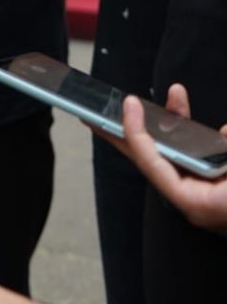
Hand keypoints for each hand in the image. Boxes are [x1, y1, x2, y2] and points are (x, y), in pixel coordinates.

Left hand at [119, 85, 226, 231]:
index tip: (128, 103)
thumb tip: (223, 136)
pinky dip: (184, 130)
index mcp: (195, 202)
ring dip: (155, 123)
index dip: (136, 131)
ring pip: (166, 151)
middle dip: (120, 134)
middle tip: (90, 113)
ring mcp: (199, 192)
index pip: (152, 163)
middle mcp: (192, 199)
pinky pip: (186, 153)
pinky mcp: (208, 185)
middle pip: (147, 159)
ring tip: (133, 101)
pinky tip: (179, 103)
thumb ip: (224, 155)